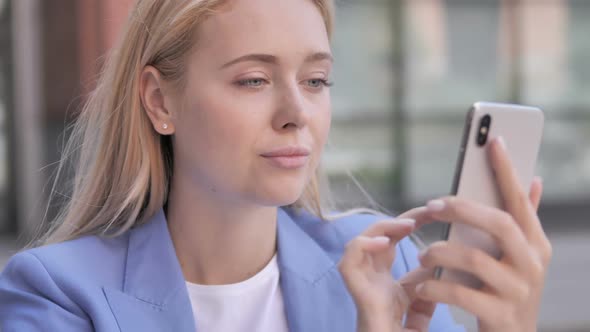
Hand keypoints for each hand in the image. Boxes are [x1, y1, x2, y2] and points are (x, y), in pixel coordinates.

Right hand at [338, 213, 436, 331]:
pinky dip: (363, 246)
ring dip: (382, 228)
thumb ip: (425, 289)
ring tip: (410, 225)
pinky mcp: (358, 292)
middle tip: (429, 210)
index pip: (392, 241)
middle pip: (377, 237)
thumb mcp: (419, 309)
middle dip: (401, 219)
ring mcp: (362, 284)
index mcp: (383, 280)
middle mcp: (369, 278)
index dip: (408, 223)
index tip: (434, 212)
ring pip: (358, 243)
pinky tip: (386, 242)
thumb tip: (436, 265)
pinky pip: (349, 262)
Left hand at [415, 137, 551, 331]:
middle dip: (462, 209)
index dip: (507, 171)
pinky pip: (461, 293)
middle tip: (431, 206)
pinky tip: (422, 287)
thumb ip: (521, 222)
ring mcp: (519, 291)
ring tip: (423, 256)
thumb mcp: (519, 257)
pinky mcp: (501, 316)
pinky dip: (436, 287)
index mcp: (535, 245)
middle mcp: (532, 264)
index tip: (493, 141)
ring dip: (440, 252)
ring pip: (474, 259)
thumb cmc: (506, 292)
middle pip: (499, 223)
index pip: (521, 201)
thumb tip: (534, 179)